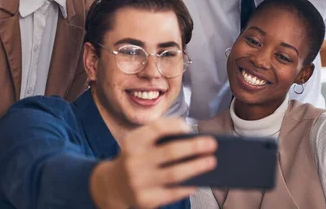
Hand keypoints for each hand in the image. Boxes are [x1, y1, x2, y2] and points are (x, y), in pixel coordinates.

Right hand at [89, 117, 216, 208]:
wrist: (113, 185)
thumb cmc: (136, 158)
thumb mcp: (139, 143)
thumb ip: (160, 137)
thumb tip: (193, 139)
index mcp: (133, 142)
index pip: (157, 128)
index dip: (176, 126)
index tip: (191, 128)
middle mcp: (134, 160)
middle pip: (170, 151)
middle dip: (194, 147)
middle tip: (212, 144)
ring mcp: (139, 181)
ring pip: (174, 174)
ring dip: (196, 167)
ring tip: (211, 162)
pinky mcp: (145, 199)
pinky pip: (172, 193)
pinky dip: (187, 187)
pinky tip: (199, 182)